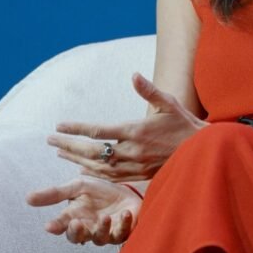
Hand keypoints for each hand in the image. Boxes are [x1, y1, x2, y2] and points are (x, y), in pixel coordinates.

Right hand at [26, 176, 140, 245]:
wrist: (126, 191)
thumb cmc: (99, 191)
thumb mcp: (77, 187)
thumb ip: (55, 194)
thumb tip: (27, 198)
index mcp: (75, 218)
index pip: (61, 225)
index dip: (56, 226)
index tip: (49, 226)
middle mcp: (88, 228)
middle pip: (78, 237)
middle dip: (77, 232)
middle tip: (76, 223)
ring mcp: (106, 233)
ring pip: (101, 239)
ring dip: (102, 229)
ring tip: (106, 217)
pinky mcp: (124, 232)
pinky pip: (123, 233)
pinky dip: (124, 224)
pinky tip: (126, 213)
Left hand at [47, 72, 207, 180]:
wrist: (202, 152)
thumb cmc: (184, 124)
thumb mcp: (169, 103)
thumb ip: (149, 90)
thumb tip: (134, 75)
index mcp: (136, 131)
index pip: (99, 131)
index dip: (76, 129)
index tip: (59, 126)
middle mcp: (132, 151)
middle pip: (93, 151)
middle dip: (69, 146)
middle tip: (50, 141)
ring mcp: (135, 166)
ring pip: (99, 167)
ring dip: (77, 160)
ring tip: (60, 154)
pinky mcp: (139, 175)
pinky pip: (111, 177)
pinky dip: (94, 173)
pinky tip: (82, 169)